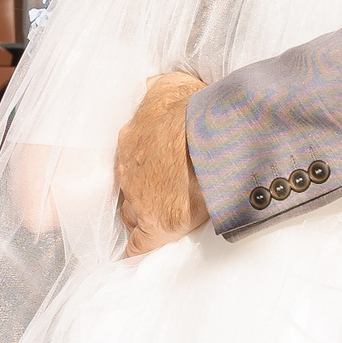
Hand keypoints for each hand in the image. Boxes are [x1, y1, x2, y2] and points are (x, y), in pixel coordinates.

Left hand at [115, 72, 210, 255]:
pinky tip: (139, 257)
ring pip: (132, 216)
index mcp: (131, 139)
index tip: (156, 173)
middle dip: (142, 195)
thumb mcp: (170, 84)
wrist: (214, 131)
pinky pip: (139, 247)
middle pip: (127, 190)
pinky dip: (138, 252)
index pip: (129, 163)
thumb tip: (153, 86)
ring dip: (144, 219)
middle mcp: (128, 170)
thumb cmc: (197, 105)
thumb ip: (158, 89)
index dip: (143, 171)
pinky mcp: (157, 224)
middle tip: (162, 197)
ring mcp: (141, 198)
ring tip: (161, 224)